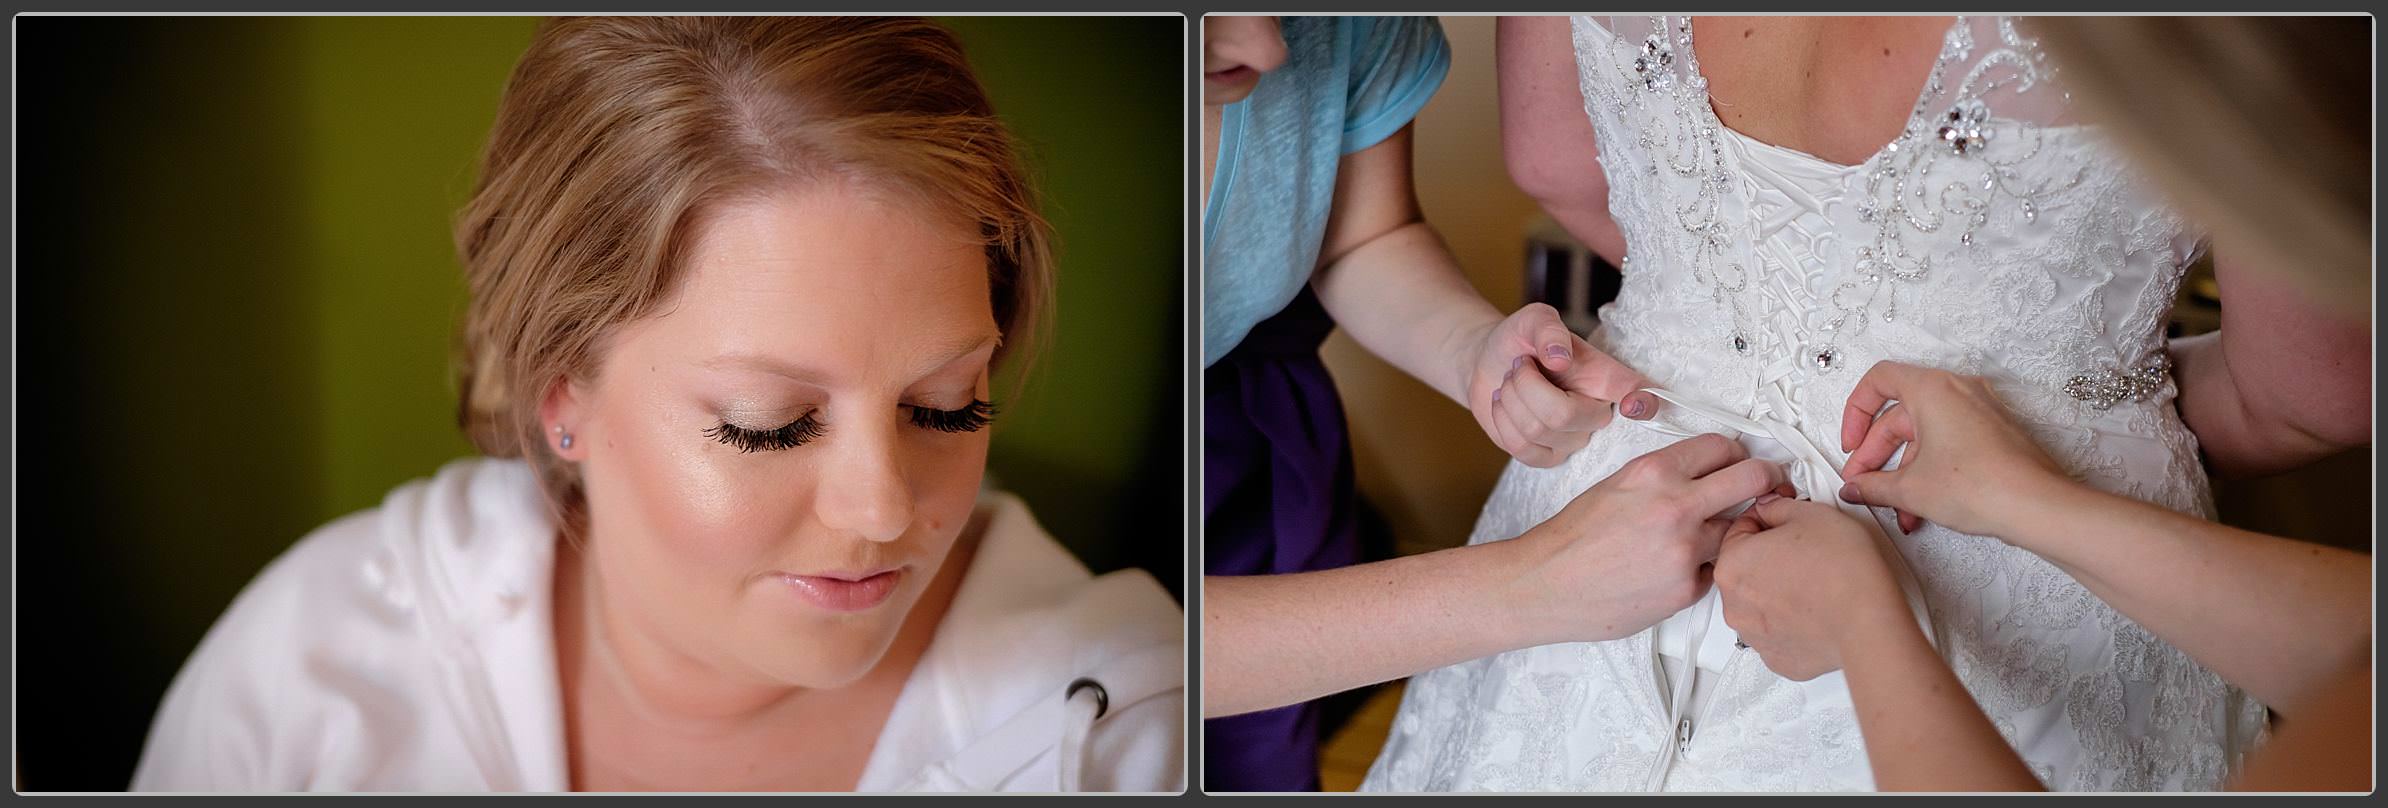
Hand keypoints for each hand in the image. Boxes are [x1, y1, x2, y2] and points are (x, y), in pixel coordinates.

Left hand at [1463, 303, 1659, 466]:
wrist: (1490, 363)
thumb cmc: (1522, 340)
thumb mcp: (1533, 320)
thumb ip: (1547, 328)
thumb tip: (1559, 357)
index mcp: (1605, 377)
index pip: (1637, 392)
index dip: (1645, 402)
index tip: (1634, 406)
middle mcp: (1596, 413)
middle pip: (1563, 415)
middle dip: (1526, 385)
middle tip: (1519, 365)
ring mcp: (1573, 440)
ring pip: (1536, 430)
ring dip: (1510, 399)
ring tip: (1511, 381)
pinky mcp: (1546, 457)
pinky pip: (1521, 449)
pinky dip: (1501, 420)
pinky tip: (1504, 403)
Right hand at [1510, 433, 1787, 643]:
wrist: (1546, 585)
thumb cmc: (1574, 536)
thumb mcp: (1616, 484)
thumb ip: (1663, 476)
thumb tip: (1705, 471)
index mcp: (1654, 472)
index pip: (1723, 447)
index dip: (1735, 454)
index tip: (1740, 462)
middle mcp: (1675, 506)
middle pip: (1752, 479)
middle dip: (1768, 479)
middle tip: (1772, 485)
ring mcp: (1685, 550)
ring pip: (1738, 530)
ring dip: (1728, 532)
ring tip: (1698, 538)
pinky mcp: (1686, 589)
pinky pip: (1714, 570)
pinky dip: (1701, 569)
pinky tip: (1670, 570)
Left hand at [1714, 496, 1909, 680]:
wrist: (1868, 622)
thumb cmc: (1842, 571)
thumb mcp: (1810, 514)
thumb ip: (1777, 507)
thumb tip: (1770, 508)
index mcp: (1731, 564)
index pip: (1739, 529)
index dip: (1766, 520)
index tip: (1784, 522)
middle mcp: (1733, 604)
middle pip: (1746, 568)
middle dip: (1770, 557)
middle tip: (1805, 552)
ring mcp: (1753, 634)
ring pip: (1759, 602)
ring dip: (1777, 590)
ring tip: (1813, 582)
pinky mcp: (1775, 657)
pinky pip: (1776, 631)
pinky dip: (1790, 620)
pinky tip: (1814, 609)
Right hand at [1838, 361, 2071, 537]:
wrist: (2037, 506)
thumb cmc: (1980, 485)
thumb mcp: (1910, 489)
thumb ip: (1872, 485)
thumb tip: (1854, 488)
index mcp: (1932, 388)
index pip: (1879, 380)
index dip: (1855, 413)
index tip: (1850, 444)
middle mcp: (1957, 390)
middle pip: (1900, 416)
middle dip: (1876, 456)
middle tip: (1863, 486)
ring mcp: (1979, 410)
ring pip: (1925, 436)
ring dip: (1904, 472)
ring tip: (1896, 509)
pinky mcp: (1993, 432)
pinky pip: (1948, 443)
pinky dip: (1930, 470)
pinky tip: (1921, 507)